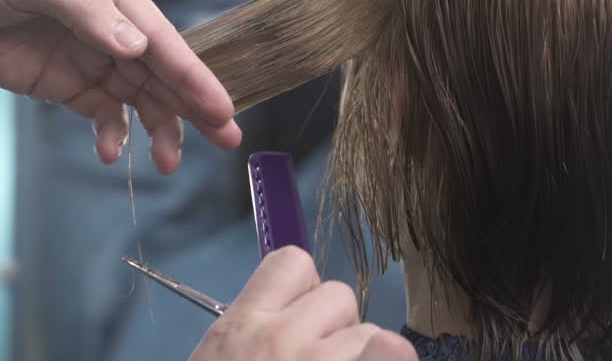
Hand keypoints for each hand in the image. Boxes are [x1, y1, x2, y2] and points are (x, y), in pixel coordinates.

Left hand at [0, 0, 240, 172]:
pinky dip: (111, 133)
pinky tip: (110, 152)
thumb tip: (136, 48)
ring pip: (136, 97)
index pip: (160, 36)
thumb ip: (85, 12)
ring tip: (167, 162)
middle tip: (226, 139)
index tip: (220, 106)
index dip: (193, 73)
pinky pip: (99, 113)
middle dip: (192, 106)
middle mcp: (106, 23)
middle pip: (160, 70)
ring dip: (156, 128)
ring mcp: (85, 56)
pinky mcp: (60, 84)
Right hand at [189, 247, 417, 360]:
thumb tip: (291, 312)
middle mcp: (281, 338)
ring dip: (362, 357)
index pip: (292, 261)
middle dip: (337, 328)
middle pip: (338, 294)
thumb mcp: (218, 358)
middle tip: (321, 360)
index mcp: (242, 326)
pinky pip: (393, 352)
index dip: (305, 287)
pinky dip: (390, 359)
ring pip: (370, 330)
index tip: (305, 315)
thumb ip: (251, 332)